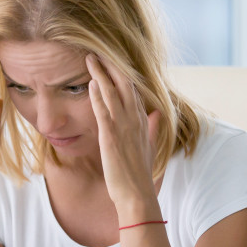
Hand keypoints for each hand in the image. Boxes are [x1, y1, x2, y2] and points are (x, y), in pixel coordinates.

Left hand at [85, 54, 161, 222]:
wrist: (137, 195)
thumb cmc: (139, 175)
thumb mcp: (149, 147)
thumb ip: (152, 128)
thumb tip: (156, 113)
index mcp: (143, 122)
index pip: (133, 90)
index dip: (122, 73)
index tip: (113, 59)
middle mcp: (135, 120)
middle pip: (124, 84)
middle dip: (111, 66)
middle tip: (98, 51)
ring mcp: (123, 127)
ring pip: (112, 93)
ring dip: (100, 74)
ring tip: (90, 58)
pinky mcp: (111, 137)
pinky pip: (103, 110)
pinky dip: (97, 95)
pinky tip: (90, 83)